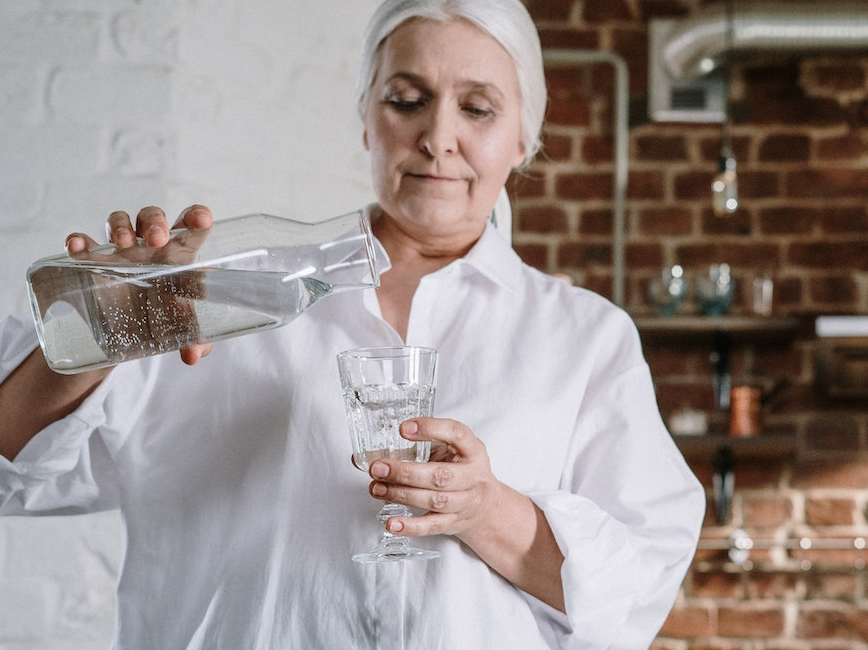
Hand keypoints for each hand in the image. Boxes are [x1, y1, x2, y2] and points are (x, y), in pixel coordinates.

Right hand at [63, 205, 215, 365]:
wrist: (132, 331)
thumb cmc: (169, 316)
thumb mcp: (185, 329)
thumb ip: (197, 340)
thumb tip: (193, 355)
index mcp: (181, 254)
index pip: (191, 226)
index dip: (196, 216)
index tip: (202, 220)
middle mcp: (152, 247)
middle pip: (153, 218)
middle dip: (154, 222)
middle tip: (156, 240)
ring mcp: (123, 252)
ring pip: (120, 222)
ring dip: (120, 226)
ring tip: (123, 244)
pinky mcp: (96, 263)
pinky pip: (85, 244)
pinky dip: (80, 241)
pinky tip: (77, 246)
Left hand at [366, 417, 503, 540]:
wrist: (485, 506)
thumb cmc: (459, 470)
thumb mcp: (446, 450)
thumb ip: (413, 448)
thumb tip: (364, 457)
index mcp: (472, 450)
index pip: (456, 434)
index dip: (431, 429)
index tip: (403, 429)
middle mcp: (472, 476)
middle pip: (440, 476)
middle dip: (406, 472)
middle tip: (378, 467)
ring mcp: (465, 502)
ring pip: (434, 500)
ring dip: (401, 495)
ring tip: (377, 488)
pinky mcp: (454, 523)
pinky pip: (432, 526)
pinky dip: (411, 527)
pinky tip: (392, 523)